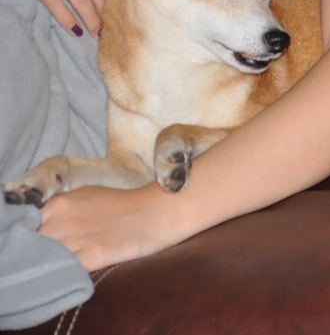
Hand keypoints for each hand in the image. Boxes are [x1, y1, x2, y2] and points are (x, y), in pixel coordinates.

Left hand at [38, 185, 181, 271]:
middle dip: (43, 250)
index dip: (36, 235)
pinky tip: (80, 271)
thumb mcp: (89, 196)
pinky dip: (69, 274)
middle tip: (61, 253)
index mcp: (60, 203)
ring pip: (48, 260)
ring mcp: (75, 240)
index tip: (47, 240)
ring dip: (55, 264)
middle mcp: (61, 220)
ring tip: (71, 263)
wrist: (159, 211)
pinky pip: (67, 272)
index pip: (28, 225)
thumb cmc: (128, 203)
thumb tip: (47, 226)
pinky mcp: (91, 257)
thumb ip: (65, 210)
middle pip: (35, 244)